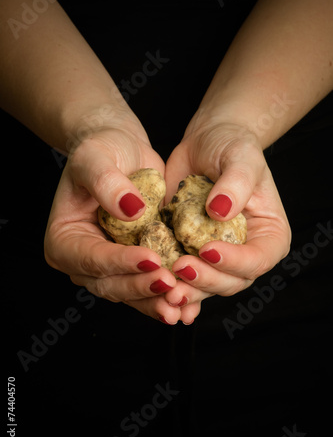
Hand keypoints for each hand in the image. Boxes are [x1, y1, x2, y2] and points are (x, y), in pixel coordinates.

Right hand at [44, 123, 184, 322]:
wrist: (122, 152)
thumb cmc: (101, 150)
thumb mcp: (95, 158)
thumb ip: (107, 184)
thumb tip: (131, 210)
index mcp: (64, 240)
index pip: (91, 257)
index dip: (120, 262)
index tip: (150, 258)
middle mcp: (84, 261)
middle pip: (110, 284)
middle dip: (141, 287)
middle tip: (170, 284)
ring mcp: (111, 268)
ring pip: (131, 294)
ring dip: (156, 300)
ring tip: (182, 302)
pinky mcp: (134, 267)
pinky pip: (148, 287)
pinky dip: (167, 296)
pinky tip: (188, 303)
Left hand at [163, 122, 290, 298]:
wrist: (205, 146)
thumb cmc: (232, 147)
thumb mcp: (240, 157)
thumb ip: (235, 184)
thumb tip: (220, 211)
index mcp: (268, 235)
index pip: (257, 260)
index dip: (234, 261)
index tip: (207, 249)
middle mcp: (245, 252)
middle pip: (232, 281)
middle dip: (206, 281)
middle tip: (180, 269)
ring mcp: (218, 257)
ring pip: (206, 286)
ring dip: (187, 290)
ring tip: (166, 287)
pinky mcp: (192, 254)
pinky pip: (184, 277)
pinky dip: (173, 286)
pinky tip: (158, 291)